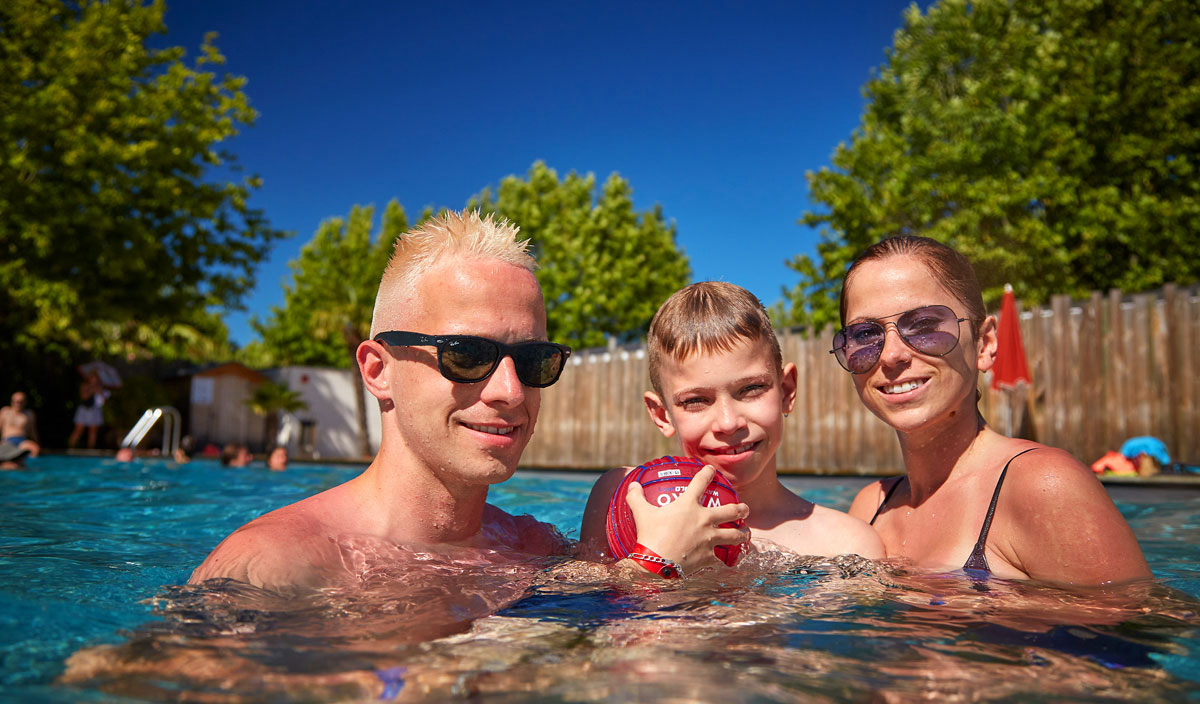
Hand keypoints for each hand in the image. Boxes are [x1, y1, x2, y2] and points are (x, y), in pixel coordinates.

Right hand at [625, 464, 749, 574]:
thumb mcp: (641, 513)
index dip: (707, 473)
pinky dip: (722, 560)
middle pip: (730, 511)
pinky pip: (720, 559)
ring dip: (742, 534)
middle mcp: (704, 520)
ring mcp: (709, 539)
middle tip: (745, 509)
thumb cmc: (649, 535)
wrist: (656, 563)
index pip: (701, 482)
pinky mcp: (709, 557)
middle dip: (741, 509)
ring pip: (734, 535)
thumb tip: (632, 485)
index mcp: (689, 505)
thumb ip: (636, 497)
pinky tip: (726, 562)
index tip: (711, 470)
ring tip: (745, 533)